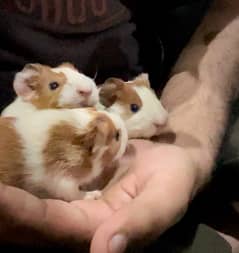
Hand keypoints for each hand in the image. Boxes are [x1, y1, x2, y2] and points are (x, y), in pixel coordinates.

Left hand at [0, 140, 202, 251]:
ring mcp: (82, 197)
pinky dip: (30, 175)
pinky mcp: (83, 178)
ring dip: (12, 194)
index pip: (57, 227)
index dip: (24, 215)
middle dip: (8, 207)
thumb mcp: (165, 199)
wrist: (175, 158)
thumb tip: (106, 251)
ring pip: (40, 200)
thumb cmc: (175, 178)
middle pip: (38, 220)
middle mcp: (86, 220)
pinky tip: (13, 162)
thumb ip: (141, 223)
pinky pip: (52, 179)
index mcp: (103, 230)